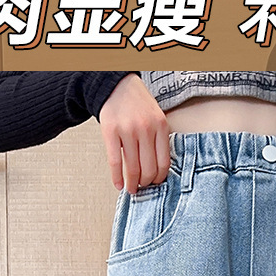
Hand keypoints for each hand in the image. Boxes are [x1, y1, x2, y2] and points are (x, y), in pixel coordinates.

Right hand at [98, 74, 170, 194]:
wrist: (117, 86)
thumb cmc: (138, 105)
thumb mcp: (156, 117)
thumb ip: (159, 139)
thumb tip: (159, 170)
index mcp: (161, 126)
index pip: (164, 163)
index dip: (159, 178)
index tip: (155, 183)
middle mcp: (146, 129)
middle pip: (149, 169)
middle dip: (146, 183)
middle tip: (142, 187)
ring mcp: (128, 130)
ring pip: (133, 168)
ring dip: (132, 184)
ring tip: (131, 189)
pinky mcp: (111, 132)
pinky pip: (115, 162)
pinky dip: (117, 178)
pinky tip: (118, 185)